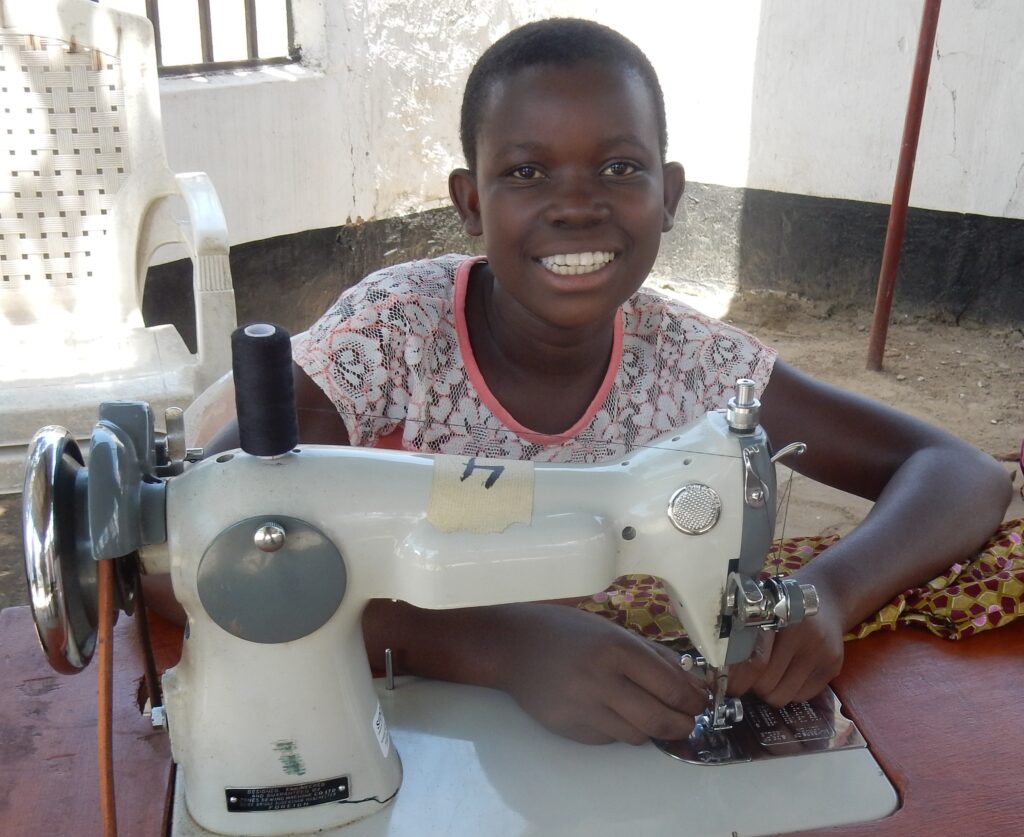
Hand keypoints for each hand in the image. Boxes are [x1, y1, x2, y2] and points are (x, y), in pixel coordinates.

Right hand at [493, 605, 708, 744]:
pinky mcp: (569, 730)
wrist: (513, 646)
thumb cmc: (568, 631)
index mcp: (617, 650)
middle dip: (682, 725)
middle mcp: (601, 682)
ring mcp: (583, 710)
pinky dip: (618, 729)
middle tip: (686, 721)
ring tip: (646, 713)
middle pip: (659, 720)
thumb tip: (692, 684)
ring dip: (649, 728)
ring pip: (637, 736)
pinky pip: (609, 739)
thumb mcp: (614, 631)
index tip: (700, 703)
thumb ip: (655, 656)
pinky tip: (610, 711)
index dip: (693, 701)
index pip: (671, 688)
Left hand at [726, 607, 844, 706]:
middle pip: (769, 681)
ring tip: (767, 680)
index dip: (739, 678)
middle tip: (747, 682)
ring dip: (771, 693)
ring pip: (786, 694)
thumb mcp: (764, 610)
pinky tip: (786, 679)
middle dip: (753, 688)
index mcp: (780, 617)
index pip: (756, 661)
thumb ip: (747, 635)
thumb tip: (726, 671)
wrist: (826, 598)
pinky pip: (804, 695)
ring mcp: (821, 652)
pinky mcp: (833, 666)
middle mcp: (804, 635)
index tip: (729, 685)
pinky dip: (790, 693)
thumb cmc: (784, 605)